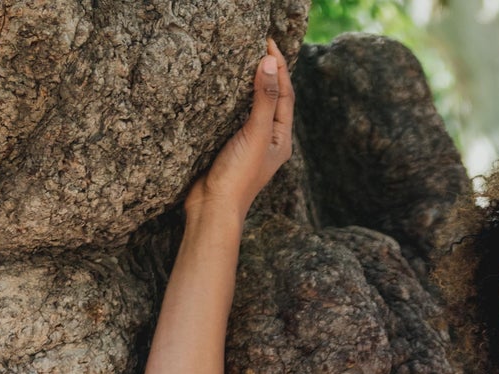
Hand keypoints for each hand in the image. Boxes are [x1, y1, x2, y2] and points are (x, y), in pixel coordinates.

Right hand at [186, 38, 294, 224]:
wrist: (213, 208)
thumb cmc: (238, 176)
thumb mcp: (254, 134)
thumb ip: (263, 99)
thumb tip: (270, 63)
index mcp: (281, 139)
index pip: (285, 95)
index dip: (280, 67)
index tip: (269, 41)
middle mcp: (269, 141)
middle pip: (273, 99)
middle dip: (270, 72)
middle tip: (260, 44)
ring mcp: (250, 144)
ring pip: (255, 106)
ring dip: (253, 84)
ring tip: (245, 60)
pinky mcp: (230, 145)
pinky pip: (236, 115)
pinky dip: (235, 98)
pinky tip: (225, 88)